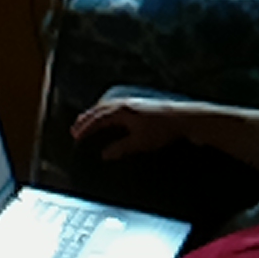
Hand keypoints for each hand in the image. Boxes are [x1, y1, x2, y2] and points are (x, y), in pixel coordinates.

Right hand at [70, 94, 200, 159]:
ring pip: (107, 105)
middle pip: (99, 109)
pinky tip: (109, 116)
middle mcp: (124, 103)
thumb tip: (104, 155)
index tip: (75, 136)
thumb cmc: (162, 130)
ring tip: (87, 120)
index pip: (97, 119)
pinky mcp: (139, 104)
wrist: (183, 118)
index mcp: (121, 111)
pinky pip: (115, 105)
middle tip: (75, 129)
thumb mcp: (140, 143)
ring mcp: (132, 102)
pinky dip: (106, 111)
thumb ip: (120, 148)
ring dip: (95, 113)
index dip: (85, 128)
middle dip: (86, 119)